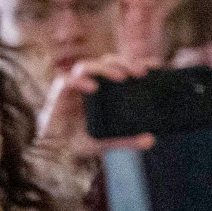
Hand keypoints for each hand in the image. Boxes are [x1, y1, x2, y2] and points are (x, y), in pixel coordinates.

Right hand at [37, 54, 156, 165]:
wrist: (56, 149)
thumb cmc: (82, 139)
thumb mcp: (108, 142)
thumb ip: (128, 140)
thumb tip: (150, 140)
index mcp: (107, 88)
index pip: (123, 67)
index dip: (138, 63)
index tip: (155, 66)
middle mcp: (92, 82)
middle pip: (108, 62)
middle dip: (125, 62)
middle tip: (140, 72)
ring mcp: (75, 85)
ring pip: (88, 66)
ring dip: (105, 68)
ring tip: (121, 76)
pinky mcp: (60, 92)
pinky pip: (67, 80)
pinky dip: (80, 81)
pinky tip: (92, 87)